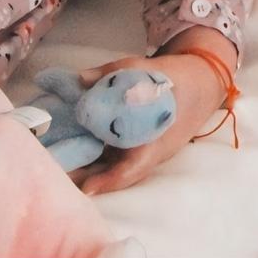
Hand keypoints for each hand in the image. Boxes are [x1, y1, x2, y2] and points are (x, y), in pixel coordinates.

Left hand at [69, 30, 235, 195]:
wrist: (200, 84)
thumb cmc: (171, 79)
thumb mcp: (142, 69)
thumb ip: (108, 75)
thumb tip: (77, 80)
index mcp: (157, 139)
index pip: (134, 168)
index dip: (109, 180)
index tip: (87, 188)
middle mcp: (150, 154)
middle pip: (117, 174)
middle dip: (88, 176)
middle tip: (57, 174)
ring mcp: (144, 153)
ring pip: (114, 168)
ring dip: (89, 169)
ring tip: (58, 165)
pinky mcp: (137, 149)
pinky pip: (116, 159)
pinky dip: (96, 158)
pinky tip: (73, 152)